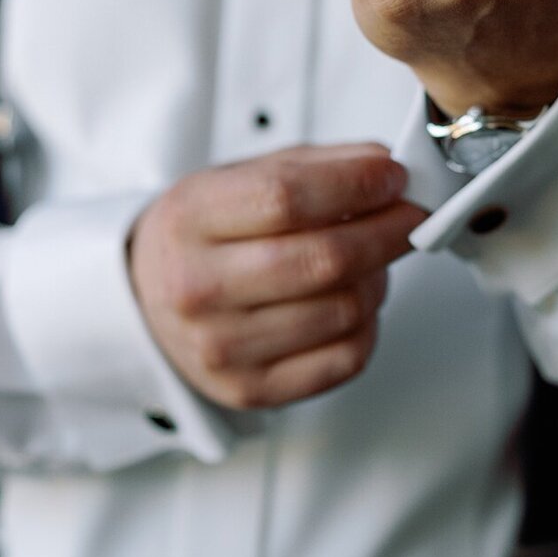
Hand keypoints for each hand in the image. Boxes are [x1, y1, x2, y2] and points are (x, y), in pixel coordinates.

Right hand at [128, 145, 425, 409]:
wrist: (147, 298)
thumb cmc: (200, 235)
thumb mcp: (237, 178)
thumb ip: (314, 166)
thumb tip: (383, 165)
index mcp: (190, 220)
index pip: (287, 198)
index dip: (355, 184)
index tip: (390, 176)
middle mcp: (199, 288)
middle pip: (324, 259)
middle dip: (387, 230)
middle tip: (410, 215)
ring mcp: (223, 347)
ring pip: (345, 310)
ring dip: (378, 277)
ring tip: (369, 260)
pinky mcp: (252, 390)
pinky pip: (346, 360)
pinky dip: (368, 325)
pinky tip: (353, 301)